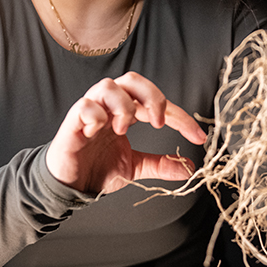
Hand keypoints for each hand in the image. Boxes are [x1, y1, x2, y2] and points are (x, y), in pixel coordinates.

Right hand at [46, 72, 206, 193]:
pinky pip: (86, 105)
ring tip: (123, 130)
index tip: (198, 137)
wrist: (68, 186)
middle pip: (133, 80)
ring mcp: (91, 110)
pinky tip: (98, 132)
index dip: (181, 117)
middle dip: (152, 96)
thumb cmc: (96, 168)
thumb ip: (159, 164)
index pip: (157, 103)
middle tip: (160, 122)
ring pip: (110, 86)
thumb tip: (187, 167)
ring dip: (123, 107)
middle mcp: (109, 105)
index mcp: (126, 111)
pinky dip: (97, 116)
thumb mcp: (135, 167)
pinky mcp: (73, 121)